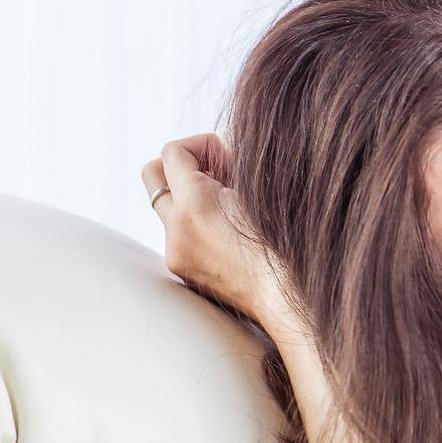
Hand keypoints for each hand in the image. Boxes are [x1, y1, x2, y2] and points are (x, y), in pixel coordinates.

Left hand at [141, 133, 286, 319]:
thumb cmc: (288, 243)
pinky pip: (180, 233)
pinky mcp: (183, 270)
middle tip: (216, 173)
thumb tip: (220, 160)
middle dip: (181, 165)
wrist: (289, 298)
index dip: (203, 145)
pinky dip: (199, 224)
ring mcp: (176, 253)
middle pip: (152, 173)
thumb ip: (233, 167)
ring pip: (169, 206)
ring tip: (232, 207)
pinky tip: (232, 234)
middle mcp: (177, 229)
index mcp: (195, 204)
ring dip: (193, 197)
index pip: (173, 152)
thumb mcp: (264, 190)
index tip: (230, 160)